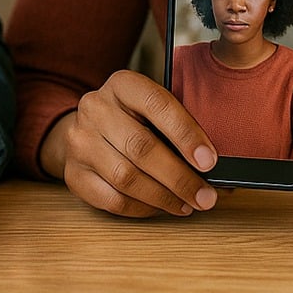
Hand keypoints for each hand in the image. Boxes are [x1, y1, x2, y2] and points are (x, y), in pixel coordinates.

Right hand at [40, 69, 218, 217]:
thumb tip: (218, 168)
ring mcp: (79, 140)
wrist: (89, 129)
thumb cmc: (134, 119)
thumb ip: (181, 128)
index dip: (186, 134)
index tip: (209, 161)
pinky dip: (142, 208)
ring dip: (164, 197)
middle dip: (180, 177)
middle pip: (141, 147)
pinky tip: (161, 206)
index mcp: (122, 84)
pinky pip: (112, 199)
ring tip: (187, 204)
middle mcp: (95, 107)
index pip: (157, 104)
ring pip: (126, 177)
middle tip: (206, 197)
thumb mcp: (154, 109)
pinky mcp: (73, 173)